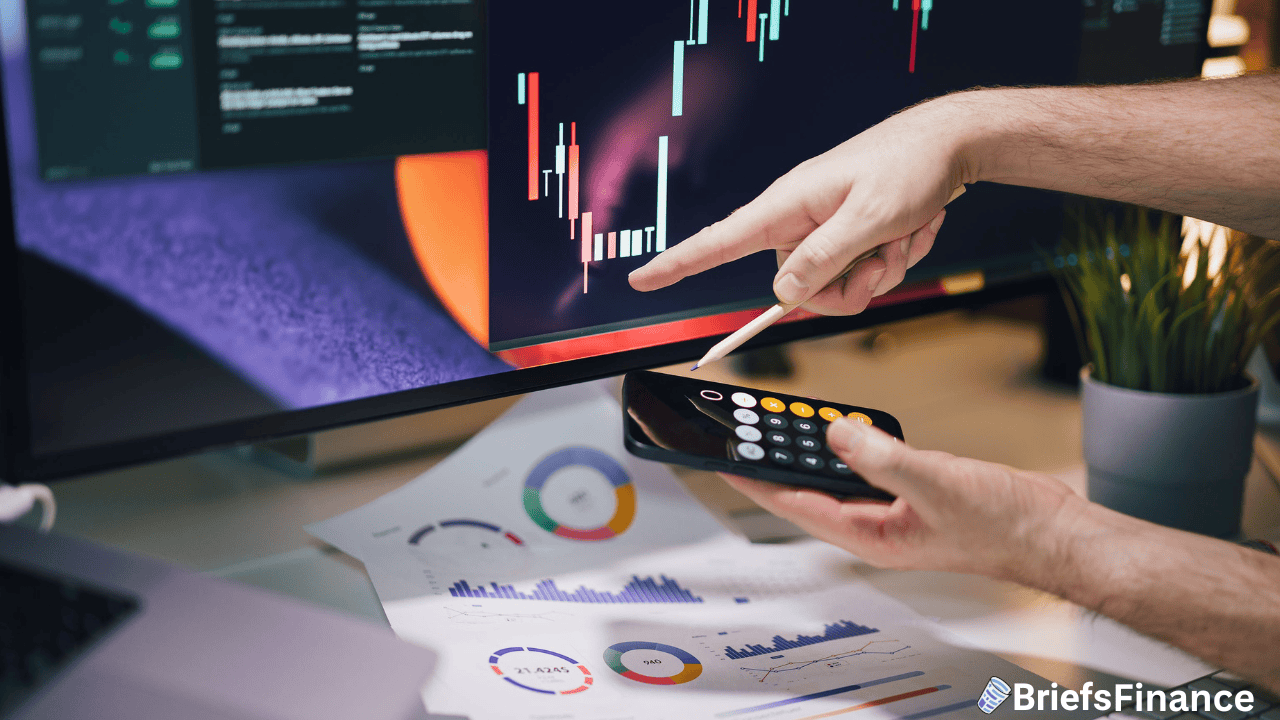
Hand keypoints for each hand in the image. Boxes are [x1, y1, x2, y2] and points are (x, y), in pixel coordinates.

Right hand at [629, 96, 975, 314]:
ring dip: (878, 270)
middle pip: (797, 286)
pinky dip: (892, 259)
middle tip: (884, 257)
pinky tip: (911, 230)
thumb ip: (824, 259)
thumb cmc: (908, 167)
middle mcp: (799, 220)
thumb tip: (784, 293)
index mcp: (788, 206)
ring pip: (835, 286)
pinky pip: (861, 273)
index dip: (678, 264)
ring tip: (902, 235)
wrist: (949, 145)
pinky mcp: (848, 236)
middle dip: (849, 285)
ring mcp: (825, 229)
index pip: (719, 242)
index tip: (642, 281)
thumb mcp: (870, 218)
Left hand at [722, 417, 1084, 580]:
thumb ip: (881, 456)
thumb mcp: (934, 482)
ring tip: (779, 421)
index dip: (757, 481)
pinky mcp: (911, 493)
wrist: (1051, 530)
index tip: (723, 461)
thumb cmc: (1002, 525)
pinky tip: (842, 427)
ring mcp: (892, 511)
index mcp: (869, 536)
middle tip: (745, 429)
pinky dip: (850, 446)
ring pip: (837, 477)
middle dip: (776, 460)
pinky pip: (866, 467)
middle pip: (809, 489)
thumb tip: (836, 432)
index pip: (795, 504)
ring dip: (811, 450)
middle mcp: (873, 526)